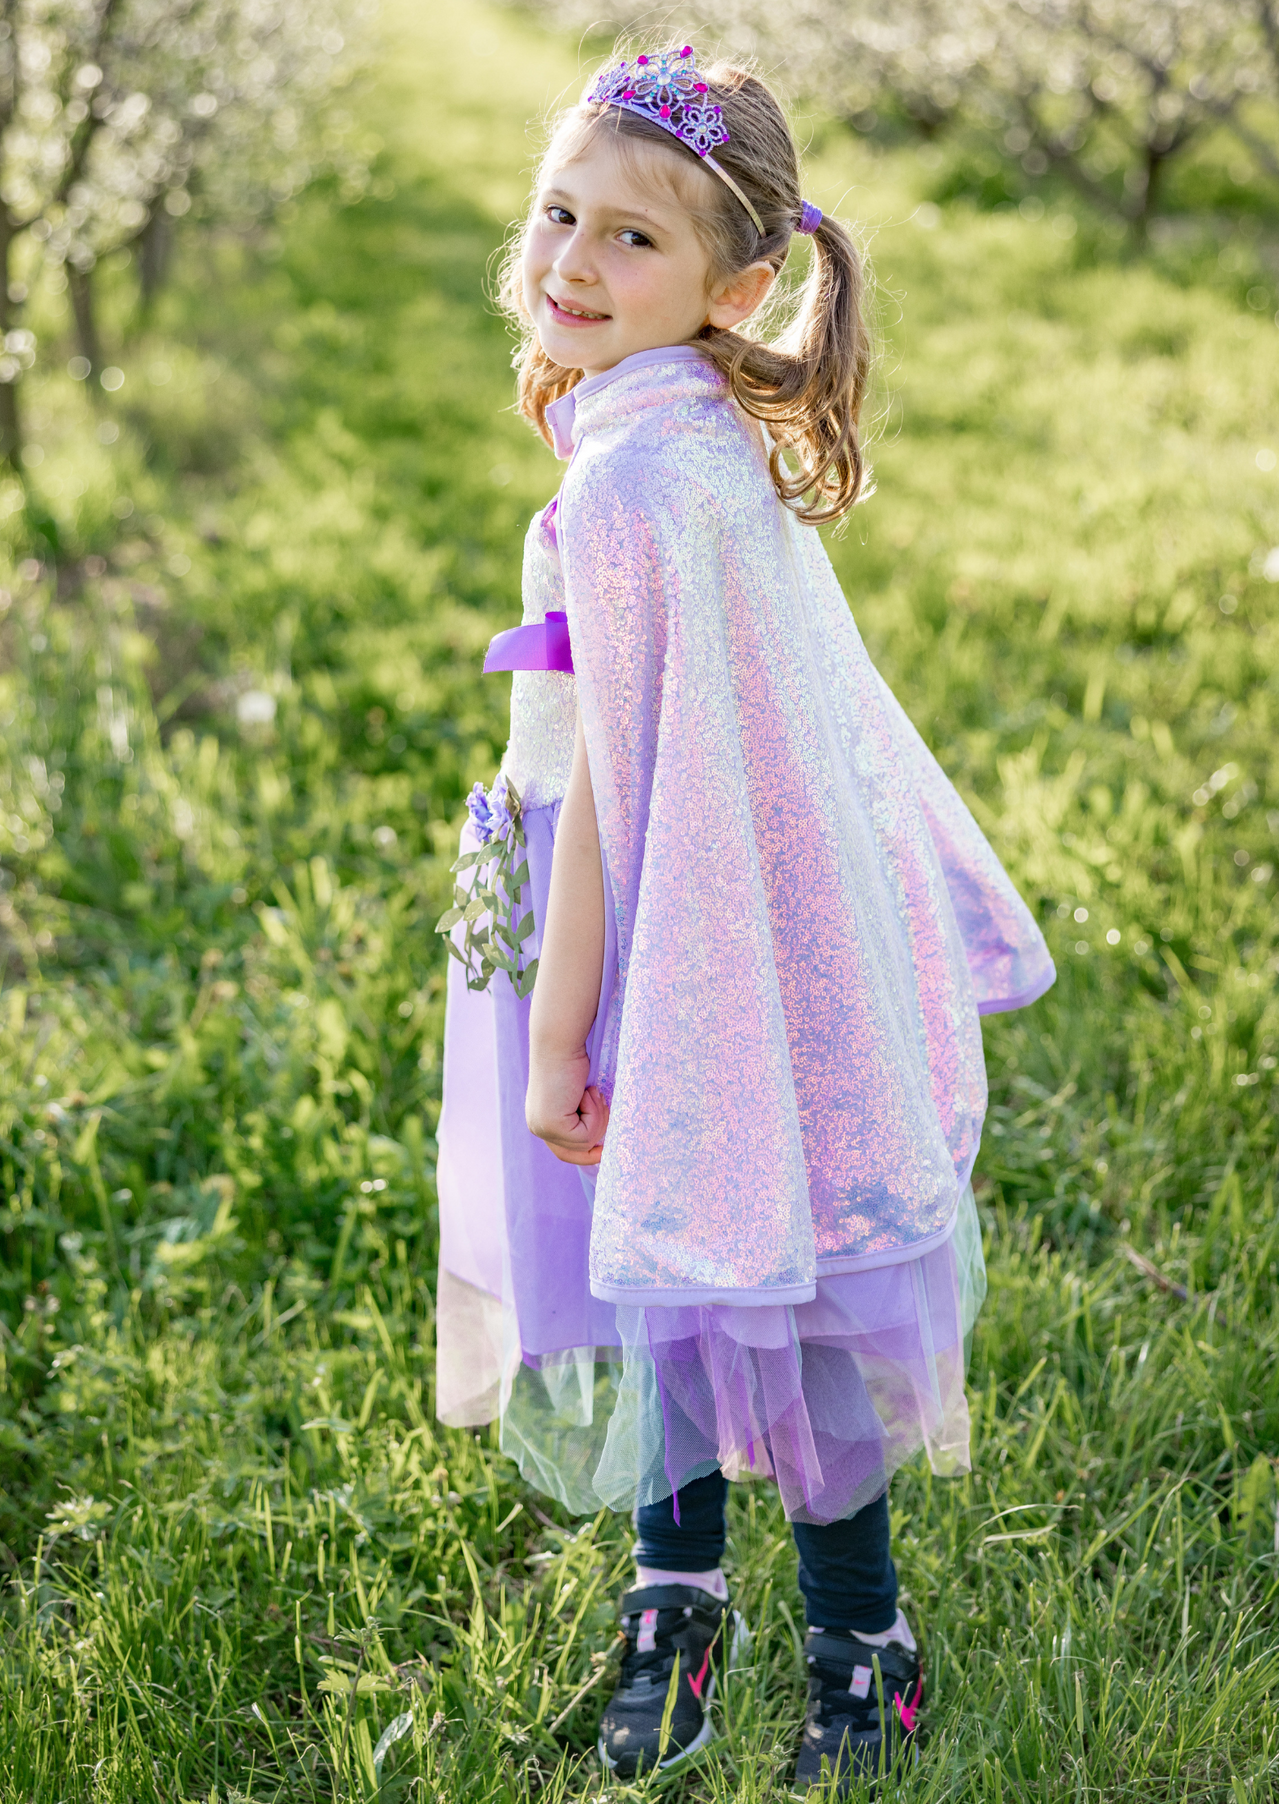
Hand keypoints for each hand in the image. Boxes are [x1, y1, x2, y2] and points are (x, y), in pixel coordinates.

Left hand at [526, 1047, 609, 1165]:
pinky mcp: (552, 1125)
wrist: (560, 1044)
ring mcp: (542, 1128)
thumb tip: (600, 1143)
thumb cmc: (572, 1061)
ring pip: (585, 1143)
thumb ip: (582, 1117)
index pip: (563, 1152)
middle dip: (596, 1130)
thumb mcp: (578, 1096)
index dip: (585, 1156)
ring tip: (592, 1091)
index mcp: (540, 1122)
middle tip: (600, 1101)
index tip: (604, 1153)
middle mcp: (537, 1127)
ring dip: (597, 1116)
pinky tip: (586, 1091)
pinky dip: (594, 1112)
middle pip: (574, 1152)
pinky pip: (587, 1135)